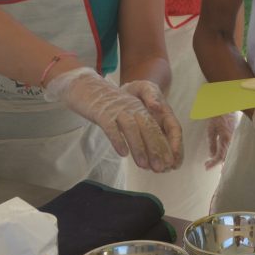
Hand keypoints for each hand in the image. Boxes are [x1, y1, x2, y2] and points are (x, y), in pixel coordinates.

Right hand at [45, 67, 181, 172]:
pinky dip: (118, 139)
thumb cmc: (106, 104)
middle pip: (149, 128)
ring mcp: (116, 109)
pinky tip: (122, 153)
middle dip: (156, 149)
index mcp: (140, 109)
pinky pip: (111, 127)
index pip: (157, 128)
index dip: (164, 145)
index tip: (169, 163)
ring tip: (143, 165)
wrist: (85, 86)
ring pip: (132, 128)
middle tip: (161, 168)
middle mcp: (131, 108)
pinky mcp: (101, 112)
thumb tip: (148, 153)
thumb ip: (137, 128)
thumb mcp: (126, 112)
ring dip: (139, 147)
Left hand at [120, 80, 183, 168]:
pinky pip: (151, 148)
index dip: (176, 144)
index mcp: (166, 113)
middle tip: (167, 169)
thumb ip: (151, 95)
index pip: (175, 130)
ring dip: (161, 160)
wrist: (128, 91)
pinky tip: (147, 167)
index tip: (175, 156)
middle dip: (171, 157)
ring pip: (162, 147)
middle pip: (171, 143)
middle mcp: (163, 124)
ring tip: (158, 171)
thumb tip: (157, 106)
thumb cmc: (137, 89)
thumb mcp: (143, 87)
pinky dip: (151, 157)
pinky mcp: (146, 135)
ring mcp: (155, 131)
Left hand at [205, 113, 235, 168]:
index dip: (213, 163)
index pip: (220, 156)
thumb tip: (211, 155)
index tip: (206, 167)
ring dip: (220, 158)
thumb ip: (212, 143)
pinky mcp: (234, 135)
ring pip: (228, 152)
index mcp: (225, 139)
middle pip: (225, 156)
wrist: (226, 106)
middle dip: (216, 162)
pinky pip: (230, 147)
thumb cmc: (217, 116)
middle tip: (207, 165)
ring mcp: (234, 138)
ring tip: (211, 161)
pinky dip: (224, 152)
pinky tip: (218, 152)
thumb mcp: (211, 130)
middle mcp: (231, 140)